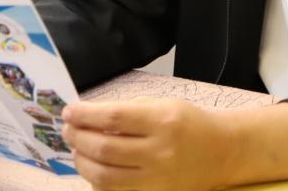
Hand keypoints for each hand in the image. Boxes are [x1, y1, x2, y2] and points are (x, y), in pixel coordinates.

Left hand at [63, 98, 231, 190]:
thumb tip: (88, 117)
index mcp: (162, 121)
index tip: (69, 112)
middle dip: (78, 138)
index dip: (85, 115)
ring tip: (78, 149)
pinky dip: (97, 182)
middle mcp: (159, 152)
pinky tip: (94, 168)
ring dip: (82, 161)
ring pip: (105, 176)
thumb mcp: (162, 105)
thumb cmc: (188, 123)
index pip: (114, 117)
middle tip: (68, 130)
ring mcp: (156, 178)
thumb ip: (127, 111)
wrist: (220, 151)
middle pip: (104, 148)